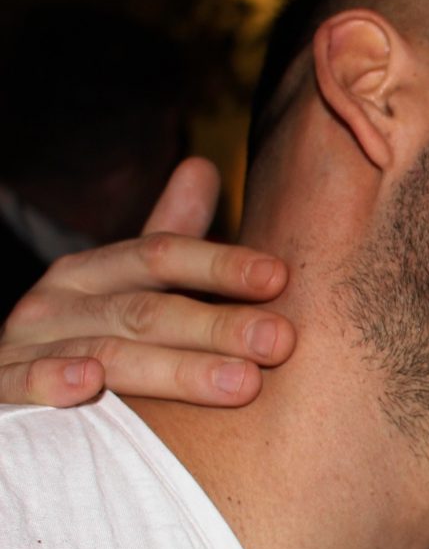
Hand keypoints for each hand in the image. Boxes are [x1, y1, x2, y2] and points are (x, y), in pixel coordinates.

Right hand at [0, 158, 296, 406]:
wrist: (10, 384)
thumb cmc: (88, 335)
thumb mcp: (129, 284)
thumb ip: (170, 235)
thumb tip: (203, 164)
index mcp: (95, 271)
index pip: (161, 254)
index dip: (220, 264)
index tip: (280, 277)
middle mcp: (58, 302)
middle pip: (146, 310)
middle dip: (218, 325)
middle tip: (281, 341)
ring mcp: (26, 345)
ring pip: (105, 353)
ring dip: (176, 369)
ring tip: (242, 383)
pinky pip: (21, 383)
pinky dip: (52, 381)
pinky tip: (89, 385)